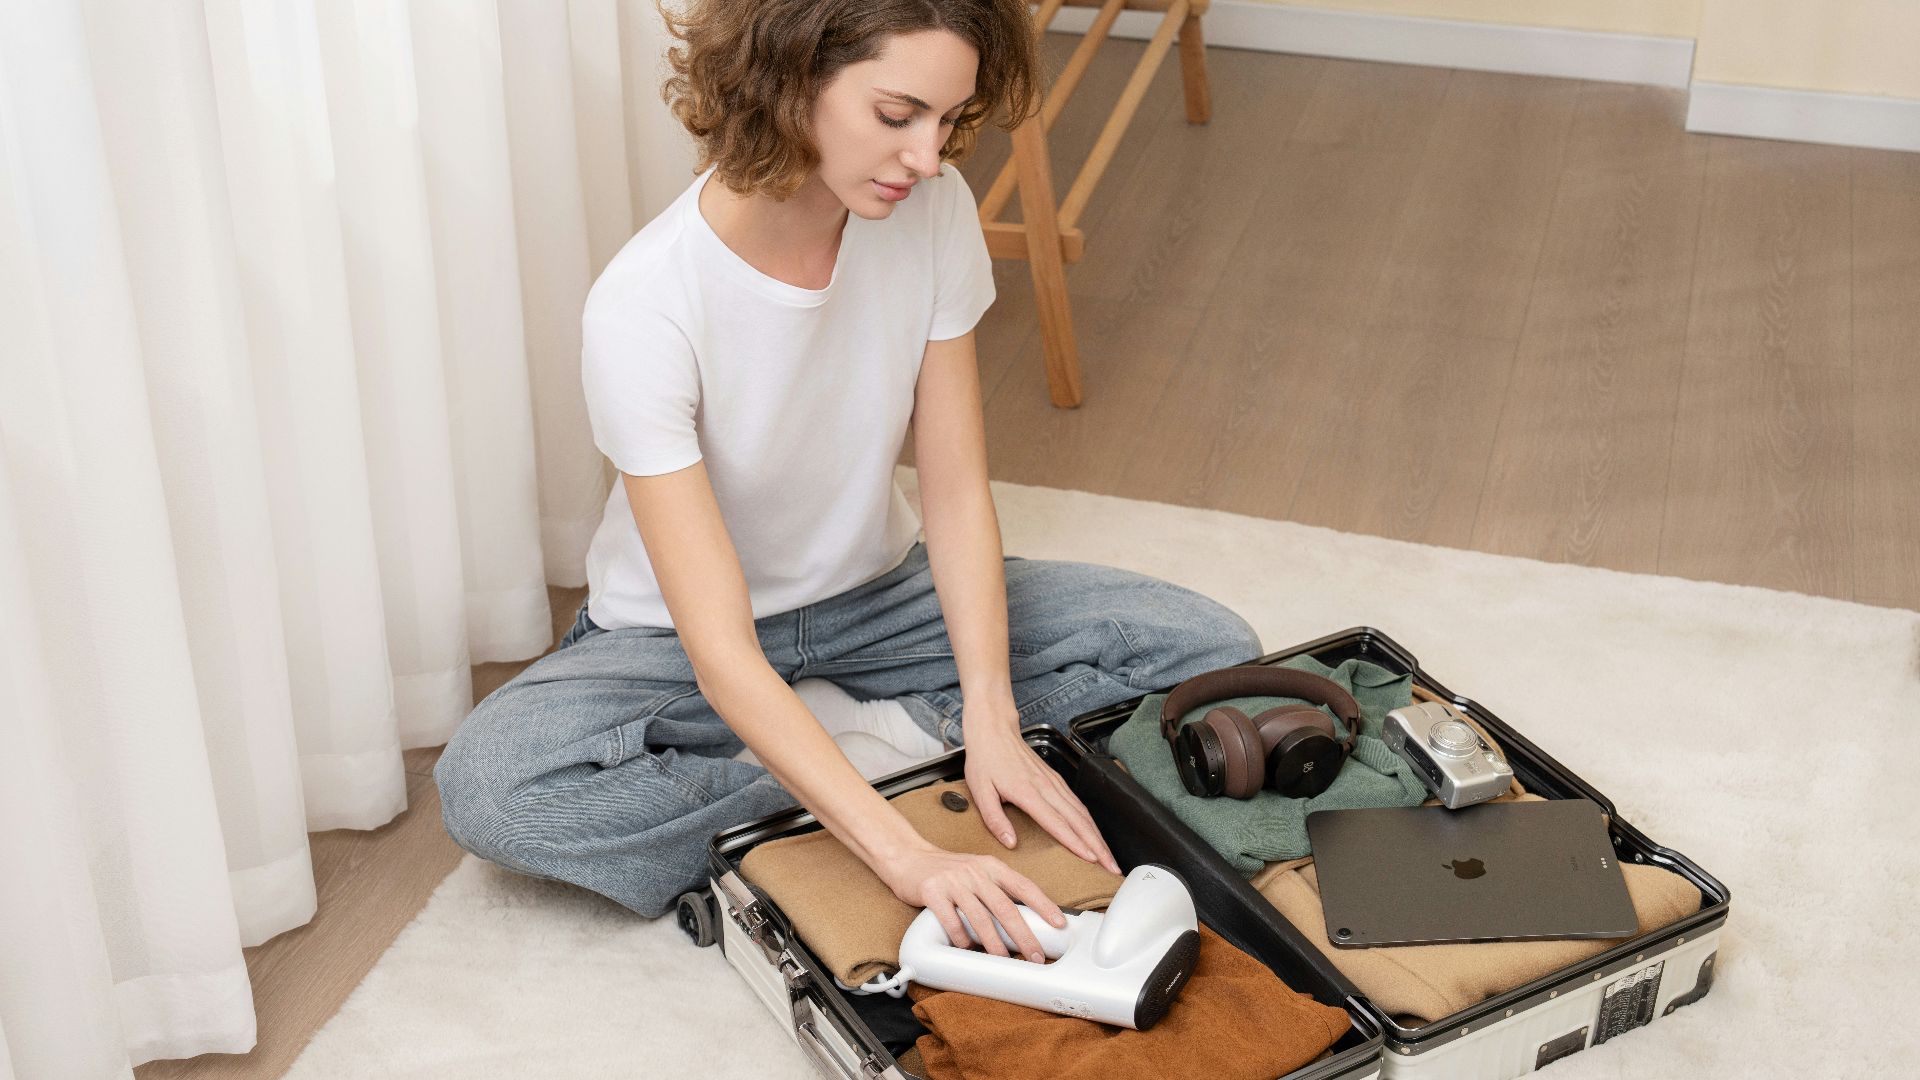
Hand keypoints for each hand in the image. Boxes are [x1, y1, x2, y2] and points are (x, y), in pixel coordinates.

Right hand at [876, 844, 1065, 962]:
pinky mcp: (932, 891)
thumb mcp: (976, 870)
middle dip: (1023, 934)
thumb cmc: (946, 869)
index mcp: (991, 866)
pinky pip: (950, 920)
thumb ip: (996, 888)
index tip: (1059, 923)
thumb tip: (1022, 918)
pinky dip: (960, 937)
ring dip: (994, 943)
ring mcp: (953, 881)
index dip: (1044, 905)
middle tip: (1035, 954)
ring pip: (980, 918)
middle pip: (1005, 907)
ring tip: (1004, 959)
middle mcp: (975, 872)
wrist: (907, 857)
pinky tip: (967, 947)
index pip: (1024, 886)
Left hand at [962, 719, 1120, 875]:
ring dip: (1098, 835)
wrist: (994, 731)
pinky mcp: (1056, 779)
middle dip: (1098, 845)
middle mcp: (1046, 787)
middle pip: (1078, 820)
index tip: (1091, 858)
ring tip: (1109, 856)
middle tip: (1111, 866)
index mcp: (1028, 792)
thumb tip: (1010, 842)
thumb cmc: (986, 760)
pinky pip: (1078, 802)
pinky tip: (1095, 833)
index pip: (1057, 822)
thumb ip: (995, 819)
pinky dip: (1090, 821)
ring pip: (1082, 812)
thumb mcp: (980, 791)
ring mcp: (1054, 782)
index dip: (1075, 842)